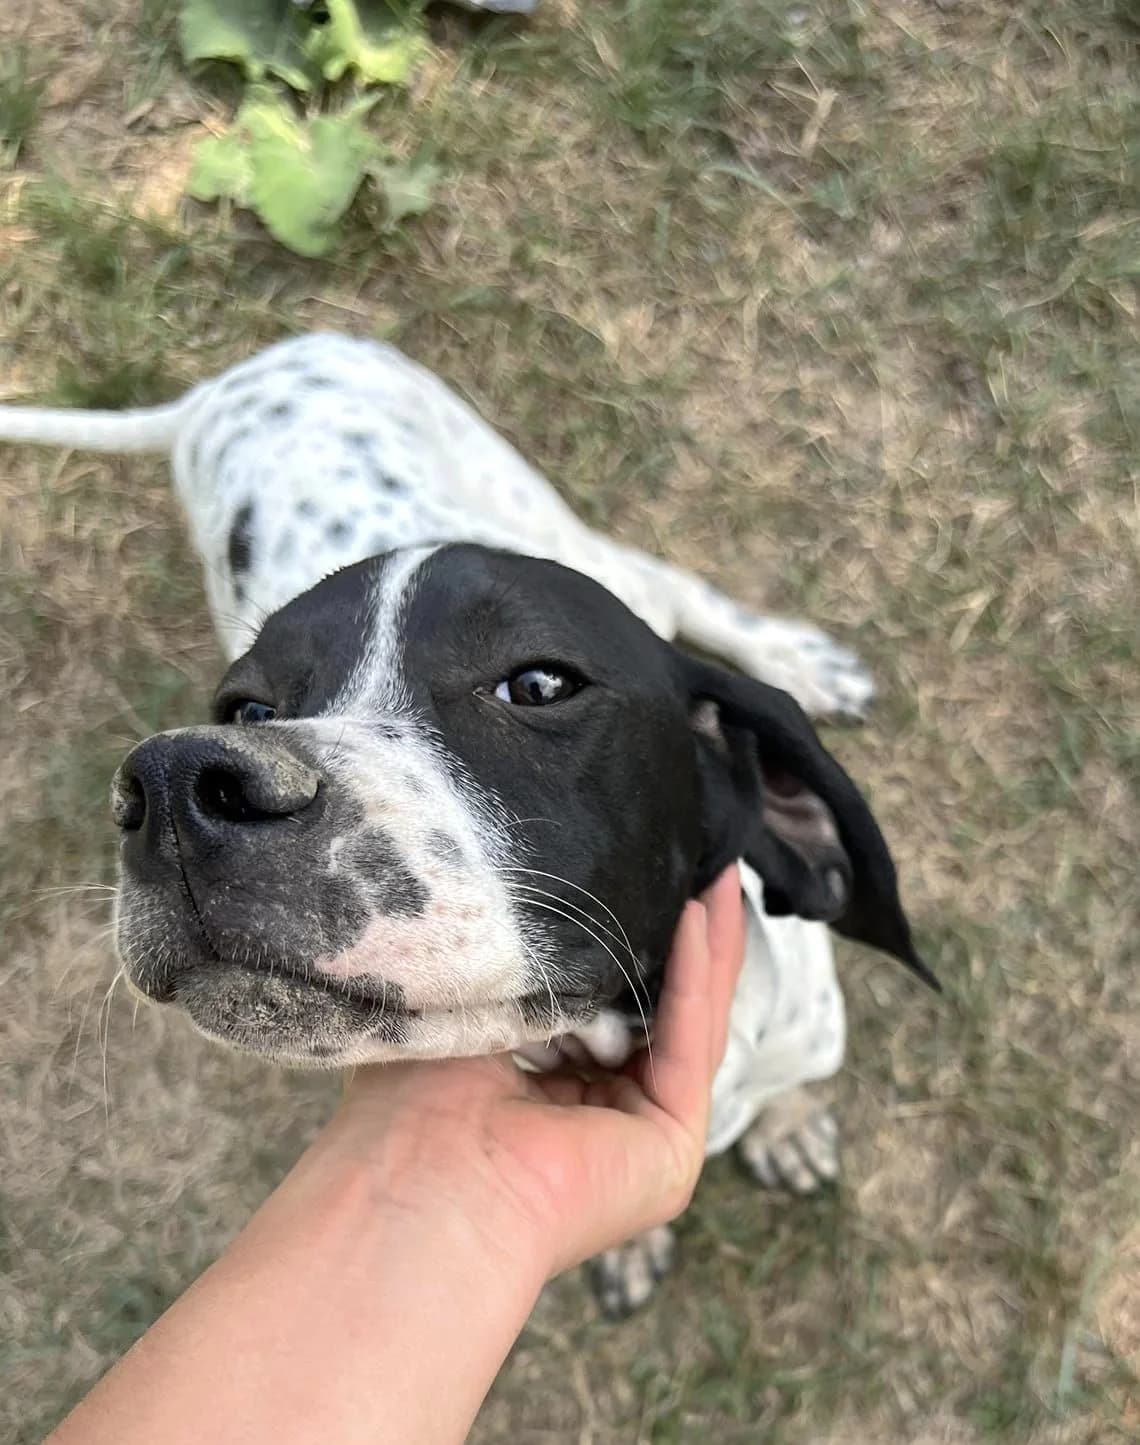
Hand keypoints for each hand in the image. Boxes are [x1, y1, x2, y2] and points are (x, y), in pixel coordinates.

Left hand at [319, 866, 745, 1279]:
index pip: (608, 1010)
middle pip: (664, 1014)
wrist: (417, 1183)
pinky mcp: (669, 1152)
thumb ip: (526, 964)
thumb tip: (546, 901)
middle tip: (708, 863)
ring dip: (709, 949)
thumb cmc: (412, 1102)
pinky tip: (697, 918)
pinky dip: (694, 981)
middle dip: (689, 939)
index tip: (647, 873)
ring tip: (719, 876)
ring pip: (691, 1027)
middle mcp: (599, 1122)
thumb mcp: (476, 1005)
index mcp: (547, 1098)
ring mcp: (639, 1140)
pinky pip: (689, 1047)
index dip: (633, 944)